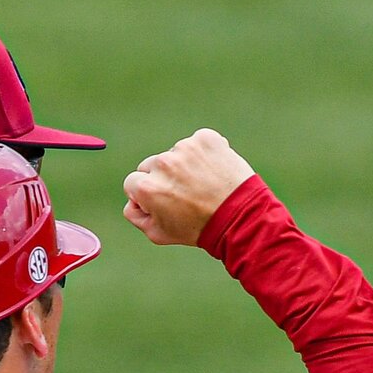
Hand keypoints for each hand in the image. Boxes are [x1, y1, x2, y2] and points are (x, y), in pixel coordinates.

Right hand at [123, 130, 254, 245]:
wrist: (241, 217)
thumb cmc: (199, 229)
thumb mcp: (159, 234)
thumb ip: (136, 216)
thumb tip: (132, 200)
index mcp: (146, 187)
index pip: (133, 182)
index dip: (148, 194)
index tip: (165, 202)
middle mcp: (162, 163)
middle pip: (152, 165)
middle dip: (165, 178)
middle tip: (186, 194)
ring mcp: (185, 148)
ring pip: (176, 154)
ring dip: (186, 166)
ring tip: (204, 185)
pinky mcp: (205, 138)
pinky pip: (197, 144)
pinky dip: (204, 155)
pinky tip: (214, 173)